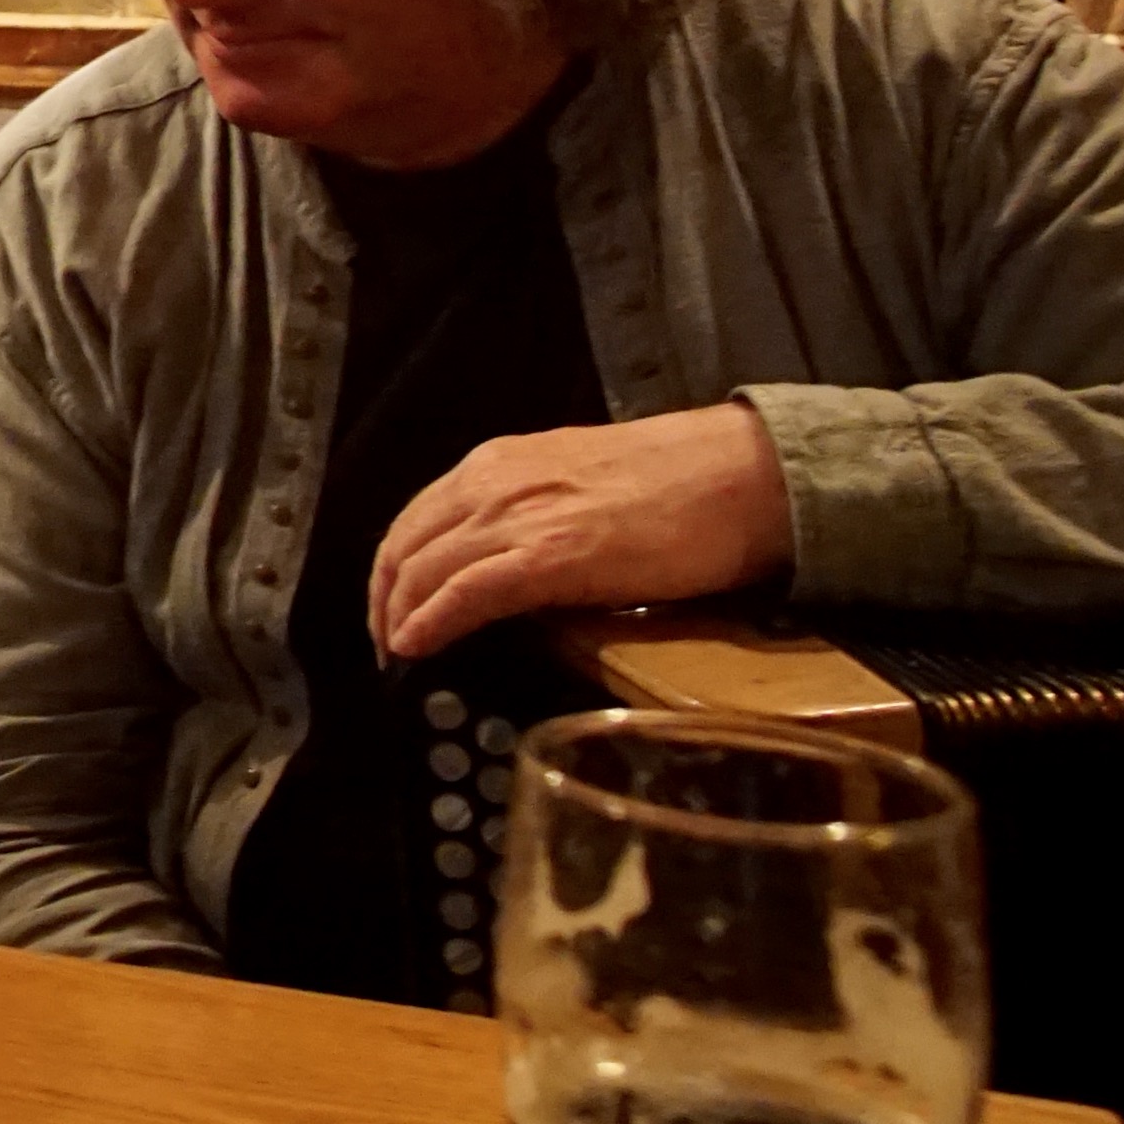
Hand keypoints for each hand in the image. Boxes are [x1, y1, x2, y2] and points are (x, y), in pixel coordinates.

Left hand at [367, 402, 791, 662]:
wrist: (739, 476)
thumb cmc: (674, 486)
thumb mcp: (573, 487)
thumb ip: (526, 518)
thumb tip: (497, 571)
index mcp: (497, 465)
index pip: (414, 521)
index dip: (391, 573)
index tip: (390, 613)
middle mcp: (492, 483)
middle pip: (403, 548)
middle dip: (384, 603)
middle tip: (386, 647)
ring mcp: (518, 516)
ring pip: (424, 570)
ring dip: (399, 620)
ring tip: (398, 658)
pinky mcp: (549, 554)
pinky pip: (466, 592)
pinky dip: (430, 622)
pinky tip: (414, 647)